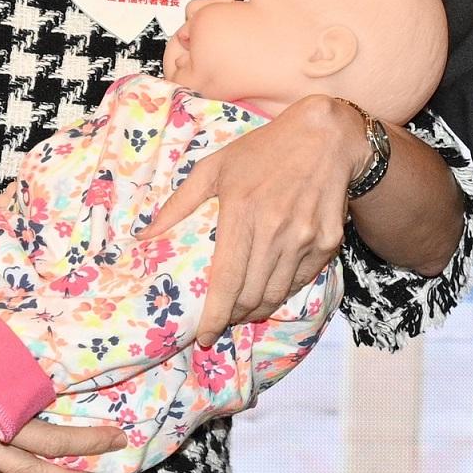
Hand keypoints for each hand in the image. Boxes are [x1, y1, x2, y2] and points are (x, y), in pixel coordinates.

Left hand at [164, 97, 367, 338]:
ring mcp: (305, 238)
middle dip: (234, 317)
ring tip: (245, 309)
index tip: (204, 336)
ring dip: (258, 309)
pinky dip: (283, 291)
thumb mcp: (215, 167)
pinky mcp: (328, 241)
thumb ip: (178, 204)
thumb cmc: (263, 150)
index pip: (226, 280)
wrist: (325, 137)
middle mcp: (275, 229)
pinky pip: (301, 281)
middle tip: (224, 320)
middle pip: (251, 295)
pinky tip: (271, 286)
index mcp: (242, 211)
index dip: (215, 316)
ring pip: (277, 294)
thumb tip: (144, 237)